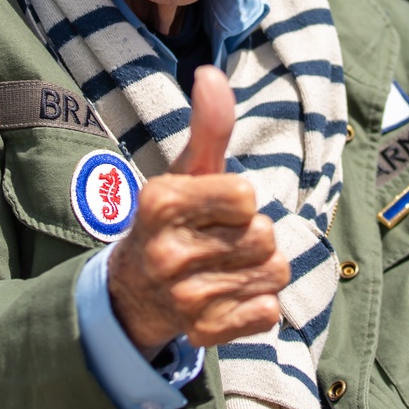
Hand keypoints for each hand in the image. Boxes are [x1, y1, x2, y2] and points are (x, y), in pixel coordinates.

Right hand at [107, 66, 287, 352]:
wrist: (134, 294)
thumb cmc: (172, 221)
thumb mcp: (185, 172)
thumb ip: (207, 126)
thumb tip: (210, 73)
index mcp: (160, 202)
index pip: (247, 195)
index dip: (238, 200)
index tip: (213, 208)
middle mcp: (166, 252)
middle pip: (265, 235)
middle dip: (254, 236)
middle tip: (220, 242)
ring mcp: (183, 298)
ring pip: (274, 273)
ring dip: (260, 270)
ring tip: (225, 269)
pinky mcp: (202, 334)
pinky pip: (269, 312)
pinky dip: (258, 306)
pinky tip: (227, 299)